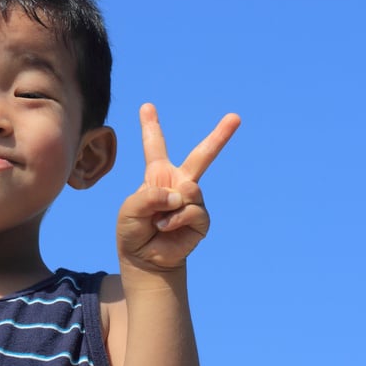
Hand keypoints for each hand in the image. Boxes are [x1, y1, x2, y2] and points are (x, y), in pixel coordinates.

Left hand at [117, 103, 239, 272]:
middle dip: (220, 136)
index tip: (146, 106)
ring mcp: (192, 200)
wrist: (145, 258)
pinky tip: (166, 228)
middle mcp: (179, 184)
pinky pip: (192, 210)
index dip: (151, 126)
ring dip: (170, 206)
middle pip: (202, 156)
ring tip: (158, 221)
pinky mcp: (201, 220)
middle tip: (236, 117)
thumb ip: (149, 196)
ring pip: (190, 189)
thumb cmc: (133, 231)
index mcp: (158, 175)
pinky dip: (175, 219)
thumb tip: (180, 195)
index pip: (155, 146)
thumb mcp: (130, 210)